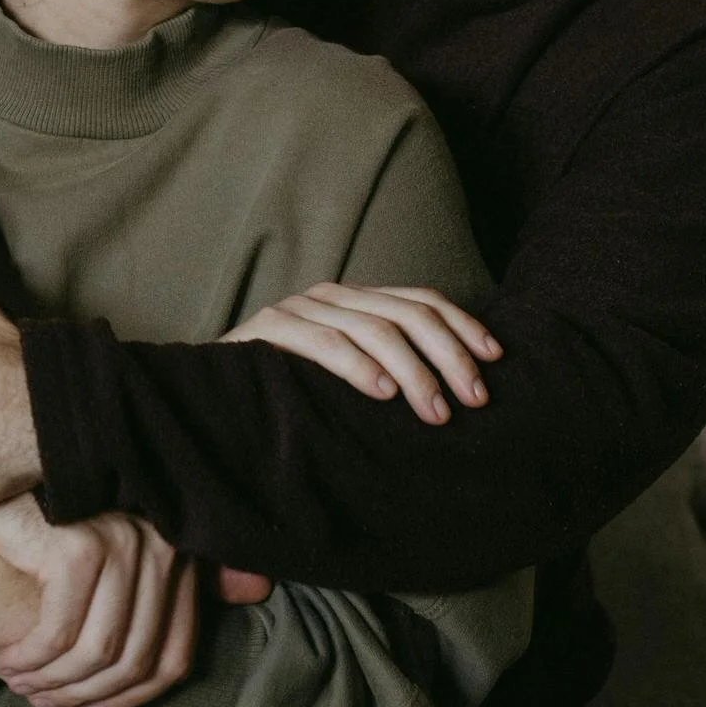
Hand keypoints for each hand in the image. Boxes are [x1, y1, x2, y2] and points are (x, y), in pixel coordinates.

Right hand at [0, 497, 199, 706]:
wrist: (1, 499)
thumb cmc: (52, 545)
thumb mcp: (108, 582)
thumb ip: (156, 609)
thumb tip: (234, 620)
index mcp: (178, 563)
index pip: (174, 658)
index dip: (130, 698)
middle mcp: (162, 550)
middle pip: (136, 661)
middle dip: (84, 695)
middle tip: (43, 700)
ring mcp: (124, 545)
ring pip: (98, 652)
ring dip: (53, 681)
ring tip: (23, 684)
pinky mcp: (81, 547)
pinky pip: (59, 631)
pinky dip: (32, 657)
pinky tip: (11, 661)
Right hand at [221, 282, 501, 424]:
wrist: (211, 395)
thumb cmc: (290, 393)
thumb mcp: (348, 376)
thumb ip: (388, 368)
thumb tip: (456, 388)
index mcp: (356, 300)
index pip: (422, 301)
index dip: (463, 327)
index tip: (494, 362)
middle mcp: (332, 295)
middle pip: (409, 314)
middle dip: (449, 357)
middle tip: (472, 400)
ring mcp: (300, 308)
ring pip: (375, 329)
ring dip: (414, 372)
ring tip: (435, 411)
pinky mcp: (270, 328)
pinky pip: (324, 342)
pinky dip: (358, 367)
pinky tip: (383, 394)